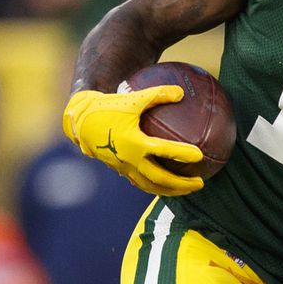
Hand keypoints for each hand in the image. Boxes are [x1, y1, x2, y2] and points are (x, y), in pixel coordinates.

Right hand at [62, 86, 204, 196]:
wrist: (82, 121)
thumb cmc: (108, 107)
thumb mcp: (133, 98)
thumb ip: (157, 95)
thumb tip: (181, 92)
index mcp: (134, 142)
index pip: (163, 151)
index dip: (182, 154)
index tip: (200, 156)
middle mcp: (129, 159)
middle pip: (160, 179)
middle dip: (181, 184)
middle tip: (200, 182)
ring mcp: (124, 168)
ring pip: (151, 186)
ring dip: (171, 190)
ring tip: (188, 190)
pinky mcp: (121, 171)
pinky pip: (142, 183)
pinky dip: (157, 186)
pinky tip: (169, 185)